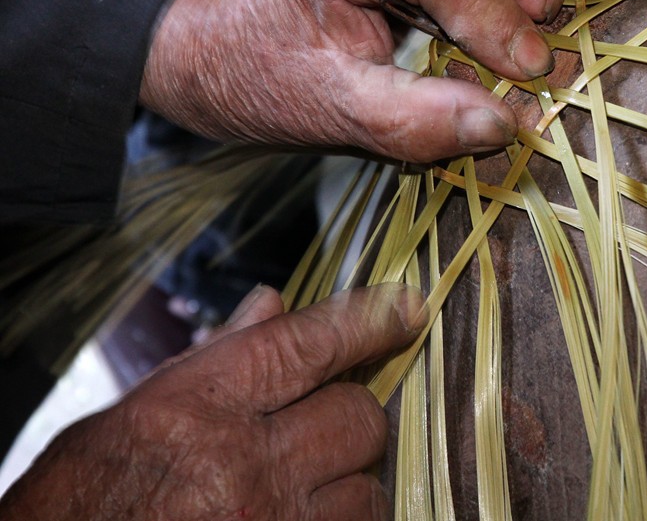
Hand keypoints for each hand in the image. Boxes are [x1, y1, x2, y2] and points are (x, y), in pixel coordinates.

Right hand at [0, 284, 425, 520]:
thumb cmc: (82, 499)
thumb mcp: (131, 413)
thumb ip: (212, 358)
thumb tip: (274, 304)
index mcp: (200, 405)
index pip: (311, 343)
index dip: (370, 320)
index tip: (407, 309)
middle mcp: (244, 463)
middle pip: (358, 415)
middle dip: (352, 414)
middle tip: (324, 421)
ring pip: (368, 485)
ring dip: (351, 479)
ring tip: (310, 483)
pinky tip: (309, 516)